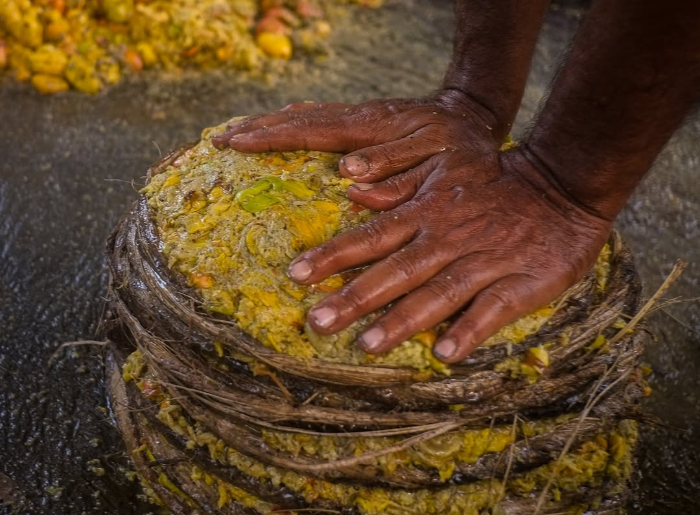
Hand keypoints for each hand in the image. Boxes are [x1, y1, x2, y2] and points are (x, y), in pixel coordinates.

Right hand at [211, 91, 502, 188]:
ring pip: (309, 115)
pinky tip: (284, 125)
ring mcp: (363, 116)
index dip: (270, 138)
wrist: (476, 114)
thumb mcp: (438, 161)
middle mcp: (362, 118)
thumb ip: (397, 169)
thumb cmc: (461, 147)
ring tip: (239, 132)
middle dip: (259, 129)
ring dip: (272, 123)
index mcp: (372, 129)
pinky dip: (298, 121)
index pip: (311, 132)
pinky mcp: (368, 120)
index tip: (233, 142)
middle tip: (219, 138)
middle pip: (300, 120)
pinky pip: (324, 118)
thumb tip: (348, 177)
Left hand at [285, 148, 610, 362]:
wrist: (560, 188)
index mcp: (427, 215)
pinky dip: (471, 330)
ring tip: (369, 345)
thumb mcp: (444, 175)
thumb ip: (400, 188)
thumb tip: (353, 192)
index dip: (334, 256)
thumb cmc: (492, 188)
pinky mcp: (520, 284)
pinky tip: (447, 355)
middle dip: (357, 297)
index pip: (372, 237)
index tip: (295, 275)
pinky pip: (493, 310)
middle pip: (397, 270)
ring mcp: (484, 263)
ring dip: (404, 319)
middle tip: (318, 323)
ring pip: (439, 293)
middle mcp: (447, 240)